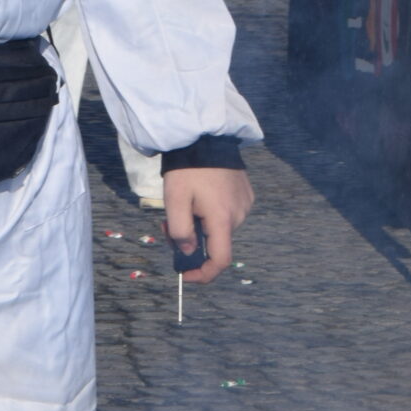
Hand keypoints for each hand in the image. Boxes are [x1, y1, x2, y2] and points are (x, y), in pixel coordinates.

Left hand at [164, 165, 254, 284]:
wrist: (206, 136)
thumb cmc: (188, 169)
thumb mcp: (175, 200)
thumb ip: (180, 231)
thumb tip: (187, 252)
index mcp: (223, 219)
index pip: (220, 260)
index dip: (203, 274)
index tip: (185, 274)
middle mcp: (239, 215)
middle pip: (215, 242)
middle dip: (190, 242)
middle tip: (166, 226)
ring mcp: (244, 204)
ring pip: (219, 228)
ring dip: (199, 226)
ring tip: (181, 205)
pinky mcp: (245, 194)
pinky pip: (226, 214)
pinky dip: (209, 214)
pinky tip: (198, 196)